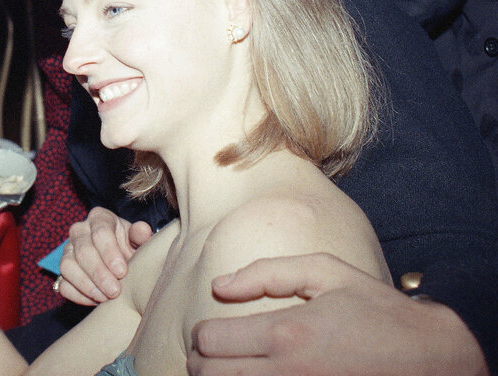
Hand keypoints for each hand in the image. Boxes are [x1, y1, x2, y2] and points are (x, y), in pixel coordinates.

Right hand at [58, 207, 152, 304]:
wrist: (122, 264)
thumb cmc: (131, 248)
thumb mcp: (139, 241)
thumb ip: (141, 236)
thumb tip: (143, 230)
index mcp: (99, 218)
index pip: (100, 231)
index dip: (110, 253)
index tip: (122, 272)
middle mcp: (79, 231)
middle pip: (83, 250)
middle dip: (99, 273)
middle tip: (115, 291)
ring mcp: (67, 251)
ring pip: (67, 266)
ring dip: (87, 285)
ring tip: (105, 298)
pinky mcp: (63, 271)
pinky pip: (63, 284)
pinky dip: (78, 295)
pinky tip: (96, 301)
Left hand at [187, 253, 487, 375]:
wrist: (436, 362)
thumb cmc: (379, 312)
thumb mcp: (328, 273)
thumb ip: (267, 273)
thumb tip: (219, 286)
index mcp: (287, 333)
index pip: (209, 342)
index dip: (203, 335)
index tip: (214, 331)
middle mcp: (288, 373)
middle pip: (210, 374)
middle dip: (205, 361)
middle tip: (218, 353)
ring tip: (235, 368)